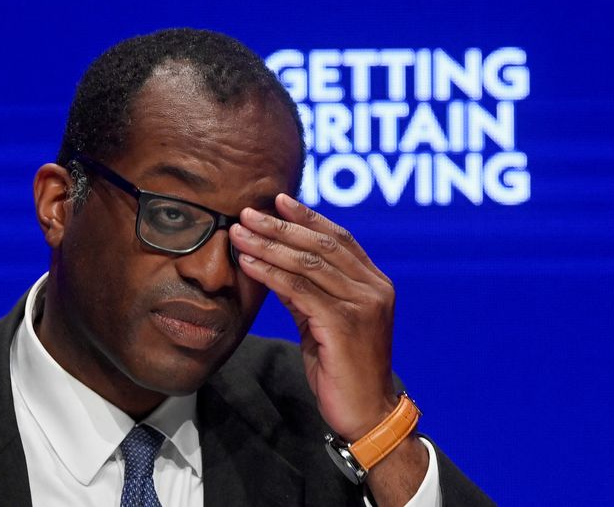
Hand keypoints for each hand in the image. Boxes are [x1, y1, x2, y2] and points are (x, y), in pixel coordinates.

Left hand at [229, 193, 398, 440]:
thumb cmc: (343, 368)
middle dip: (281, 226)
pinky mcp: (345, 324)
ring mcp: (363, 304)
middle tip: (247, 212)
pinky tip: (249, 263)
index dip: (308, 217)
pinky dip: (271, 273)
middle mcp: (374, 288)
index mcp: (374, 283)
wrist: (366, 413)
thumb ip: (307, 292)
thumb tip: (274, 263)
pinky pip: (300, 290)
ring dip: (269, 245)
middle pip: (322, 244)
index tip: (278, 200)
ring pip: (309, 263)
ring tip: (239, 233)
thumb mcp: (323, 322)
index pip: (339, 238)